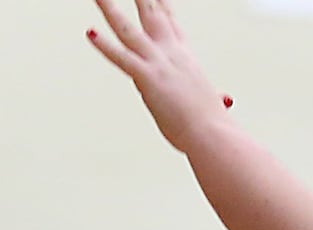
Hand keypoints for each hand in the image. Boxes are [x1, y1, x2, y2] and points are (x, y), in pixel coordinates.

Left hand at [86, 0, 232, 153]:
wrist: (213, 134)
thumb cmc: (213, 126)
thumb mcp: (210, 105)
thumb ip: (212, 99)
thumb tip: (222, 101)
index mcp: (185, 59)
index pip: (171, 23)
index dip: (162, 4)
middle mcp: (172, 54)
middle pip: (151, 14)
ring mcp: (159, 64)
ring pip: (128, 28)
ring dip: (110, 8)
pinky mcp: (148, 78)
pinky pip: (121, 58)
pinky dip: (104, 45)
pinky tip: (90, 32)